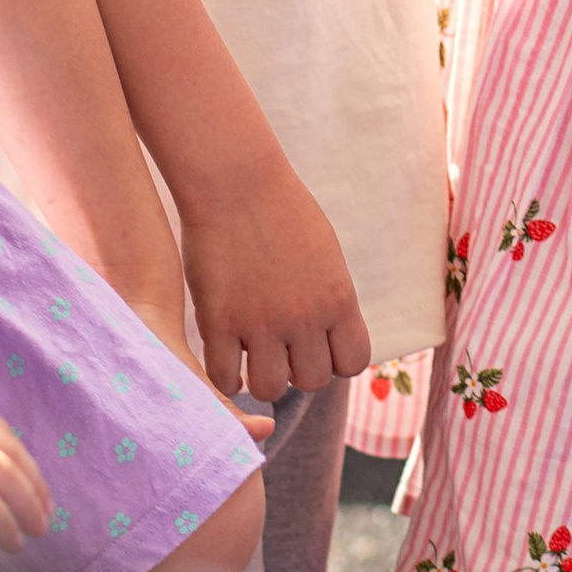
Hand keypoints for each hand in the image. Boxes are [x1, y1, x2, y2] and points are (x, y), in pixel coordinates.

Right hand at [183, 161, 370, 409]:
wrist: (236, 182)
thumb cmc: (282, 210)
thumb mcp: (326, 255)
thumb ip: (331, 299)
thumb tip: (331, 337)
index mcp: (338, 298)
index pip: (352, 362)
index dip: (334, 360)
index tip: (316, 345)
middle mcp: (304, 317)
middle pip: (311, 381)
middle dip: (297, 370)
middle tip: (280, 349)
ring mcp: (260, 323)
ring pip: (270, 389)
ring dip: (261, 378)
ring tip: (252, 357)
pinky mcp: (219, 323)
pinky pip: (224, 377)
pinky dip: (225, 376)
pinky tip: (224, 356)